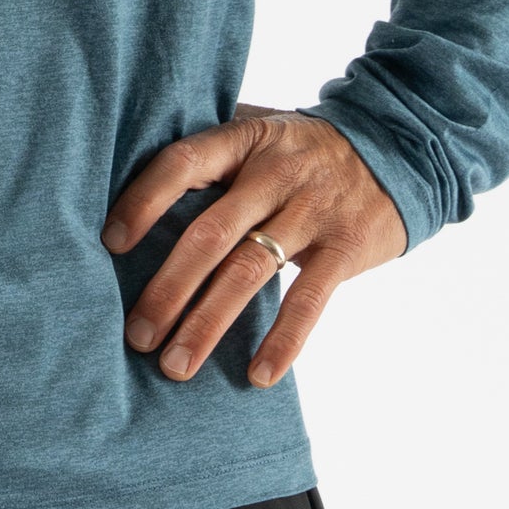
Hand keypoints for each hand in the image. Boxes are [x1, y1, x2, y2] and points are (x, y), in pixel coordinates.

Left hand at [101, 105, 406, 385]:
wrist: (397, 148)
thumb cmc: (303, 150)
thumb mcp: (260, 132)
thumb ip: (211, 153)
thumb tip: (129, 182)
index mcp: (244, 140)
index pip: (182, 164)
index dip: (144, 201)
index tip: (110, 243)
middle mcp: (274, 172)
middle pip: (209, 233)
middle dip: (168, 288)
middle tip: (136, 336)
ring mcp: (312, 209)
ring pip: (249, 271)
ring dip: (208, 324)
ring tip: (176, 366)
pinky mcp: (345, 246)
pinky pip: (309, 299)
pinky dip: (283, 340)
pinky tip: (257, 376)